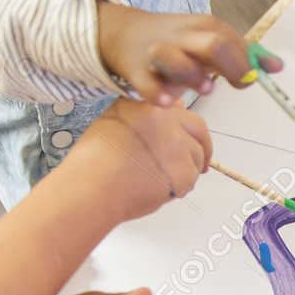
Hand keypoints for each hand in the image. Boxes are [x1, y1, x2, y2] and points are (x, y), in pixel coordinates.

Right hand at [53, 98, 211, 218]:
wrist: (91, 187)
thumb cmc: (94, 162)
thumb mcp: (114, 122)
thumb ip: (144, 115)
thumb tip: (173, 110)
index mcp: (148, 105)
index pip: (180, 108)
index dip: (185, 126)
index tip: (187, 135)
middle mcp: (166, 119)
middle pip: (198, 128)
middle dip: (203, 145)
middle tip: (203, 162)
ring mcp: (177, 144)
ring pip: (197, 155)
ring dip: (188, 168)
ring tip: (161, 179)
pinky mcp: (184, 169)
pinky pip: (193, 178)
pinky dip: (182, 186)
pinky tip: (160, 189)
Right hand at [96, 1, 279, 105]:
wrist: (123, 34)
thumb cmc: (178, 43)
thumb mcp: (210, 39)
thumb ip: (243, 54)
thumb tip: (278, 67)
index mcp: (204, 27)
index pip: (234, 41)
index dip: (250, 63)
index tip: (255, 78)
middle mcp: (182, 38)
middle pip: (214, 45)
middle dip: (234, 66)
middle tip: (241, 83)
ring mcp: (158, 54)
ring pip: (175, 59)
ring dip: (194, 76)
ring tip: (206, 87)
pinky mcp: (138, 74)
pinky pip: (148, 85)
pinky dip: (159, 94)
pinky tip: (169, 102)